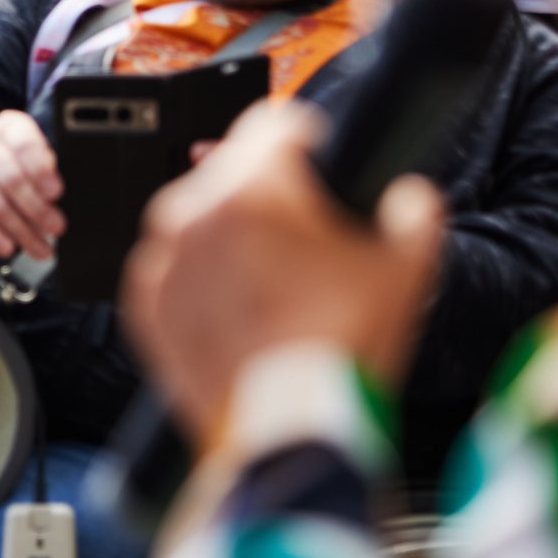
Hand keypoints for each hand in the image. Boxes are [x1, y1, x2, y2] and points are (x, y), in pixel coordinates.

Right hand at [0, 110, 64, 260]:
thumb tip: (62, 197)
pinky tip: (8, 247)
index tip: (56, 193)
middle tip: (56, 227)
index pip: (23, 144)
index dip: (41, 170)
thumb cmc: (18, 167)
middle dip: (37, 208)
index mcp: (9, 127)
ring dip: (21, 230)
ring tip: (41, 246)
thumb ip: (50, 171)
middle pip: (10, 177)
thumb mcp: (37, 159)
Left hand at [124, 99, 444, 445]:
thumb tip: (411, 196)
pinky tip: (238, 308)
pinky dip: (198, 279)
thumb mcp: (404, 270)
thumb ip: (414, 211)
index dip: (305, 140)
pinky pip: (172, 268)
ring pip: (197, 218)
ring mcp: (162, 257)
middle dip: (266, 194)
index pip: (273, 125)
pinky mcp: (143, 302)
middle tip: (302, 242)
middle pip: (232, 173)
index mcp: (252, 187)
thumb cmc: (341, 350)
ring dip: (228, 235)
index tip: (314, 161)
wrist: (289, 432)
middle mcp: (193, 211)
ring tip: (271, 283)